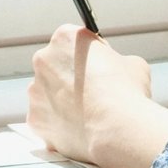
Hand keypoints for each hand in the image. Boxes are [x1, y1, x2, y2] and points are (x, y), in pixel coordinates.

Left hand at [28, 25, 151, 165]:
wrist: (116, 129)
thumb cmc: (126, 92)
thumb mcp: (133, 63)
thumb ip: (117, 61)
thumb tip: (115, 70)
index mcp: (66, 38)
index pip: (74, 41)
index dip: (89, 55)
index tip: (98, 67)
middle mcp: (44, 60)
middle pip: (55, 66)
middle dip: (70, 77)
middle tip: (93, 92)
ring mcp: (36, 91)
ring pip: (47, 94)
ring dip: (62, 101)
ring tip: (87, 114)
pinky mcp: (35, 119)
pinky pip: (46, 119)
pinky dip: (59, 124)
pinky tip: (78, 128)